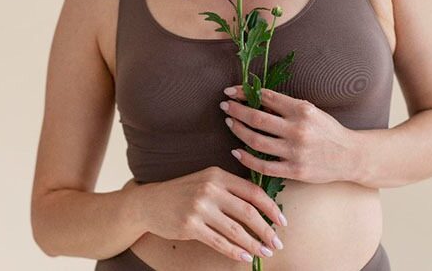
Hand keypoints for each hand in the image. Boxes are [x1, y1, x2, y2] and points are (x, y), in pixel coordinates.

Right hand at [136, 166, 285, 262]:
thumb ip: (230, 188)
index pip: (253, 191)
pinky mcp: (190, 225)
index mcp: (217, 175)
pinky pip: (219, 242)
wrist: (149, 202)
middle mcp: (209, 189)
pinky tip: (245, 256)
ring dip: (254, 244)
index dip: (271, 208)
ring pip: (236, 230)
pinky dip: (235, 251)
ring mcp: (199, 207)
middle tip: (277, 243)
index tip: (282, 222)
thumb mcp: (206, 181)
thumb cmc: (182, 193)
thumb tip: (263, 208)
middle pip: (248, 212)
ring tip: (264, 252)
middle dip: (266, 230)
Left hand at [220, 84, 359, 183]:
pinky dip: (246, 158)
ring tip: (229, 123)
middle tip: (225, 106)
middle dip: (236, 110)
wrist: (351, 156)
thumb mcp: (311, 111)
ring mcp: (295, 151)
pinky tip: (236, 151)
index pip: (266, 98)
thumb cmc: (327, 131)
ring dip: (238, 130)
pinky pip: (263, 165)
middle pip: (257, 118)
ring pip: (256, 141)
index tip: (230, 92)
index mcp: (302, 110)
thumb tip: (255, 98)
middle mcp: (298, 130)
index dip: (244, 93)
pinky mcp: (294, 170)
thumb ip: (286, 106)